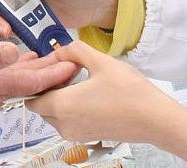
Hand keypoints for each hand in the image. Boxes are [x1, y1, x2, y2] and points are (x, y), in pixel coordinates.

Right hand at [0, 41, 78, 111]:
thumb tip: (12, 52)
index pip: (33, 82)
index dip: (56, 73)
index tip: (76, 63)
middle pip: (32, 83)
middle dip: (54, 72)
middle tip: (75, 58)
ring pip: (21, 79)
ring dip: (40, 69)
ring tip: (57, 56)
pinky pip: (8, 76)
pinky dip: (23, 67)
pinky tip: (25, 57)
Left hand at [29, 42, 186, 165]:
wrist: (155, 119)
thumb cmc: (130, 93)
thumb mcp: (100, 61)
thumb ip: (74, 51)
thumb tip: (59, 50)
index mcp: (62, 106)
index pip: (31, 96)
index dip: (37, 79)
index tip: (49, 66)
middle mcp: (64, 125)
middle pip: (40, 106)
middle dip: (47, 88)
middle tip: (64, 70)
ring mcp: (75, 133)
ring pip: (53, 114)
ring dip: (59, 98)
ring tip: (78, 79)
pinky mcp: (87, 137)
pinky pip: (67, 121)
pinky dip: (70, 107)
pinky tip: (88, 92)